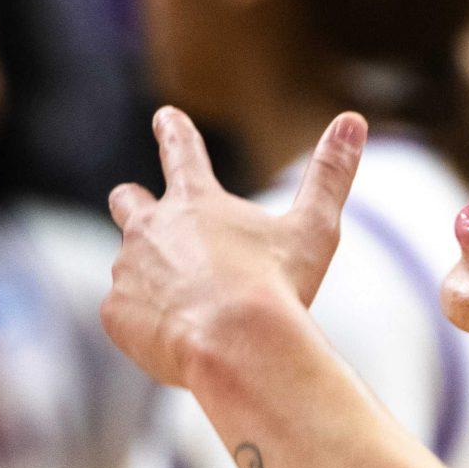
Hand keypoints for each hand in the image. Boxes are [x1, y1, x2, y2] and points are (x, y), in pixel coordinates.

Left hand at [102, 107, 365, 389]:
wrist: (236, 348)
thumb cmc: (277, 288)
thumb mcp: (314, 230)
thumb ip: (330, 175)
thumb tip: (353, 121)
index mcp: (195, 200)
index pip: (180, 149)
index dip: (173, 131)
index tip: (166, 118)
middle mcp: (150, 227)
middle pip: (127, 200)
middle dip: (133, 202)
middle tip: (141, 208)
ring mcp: (127, 270)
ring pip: (127, 265)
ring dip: (148, 278)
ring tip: (182, 307)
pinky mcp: (115, 314)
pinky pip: (122, 316)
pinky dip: (143, 324)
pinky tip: (171, 340)